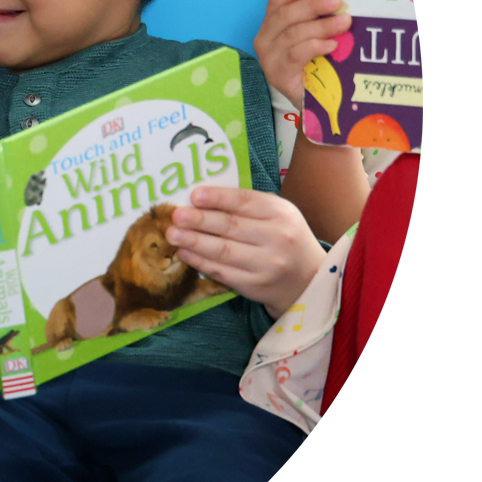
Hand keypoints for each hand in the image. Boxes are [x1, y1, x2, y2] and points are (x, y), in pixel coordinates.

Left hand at [163, 185, 324, 319]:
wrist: (308, 280)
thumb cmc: (286, 239)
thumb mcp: (277, 215)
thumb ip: (248, 205)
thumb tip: (202, 198)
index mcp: (281, 214)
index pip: (246, 202)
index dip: (218, 198)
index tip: (194, 195)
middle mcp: (277, 238)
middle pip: (231, 227)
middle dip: (200, 220)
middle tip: (176, 215)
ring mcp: (266, 265)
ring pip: (223, 251)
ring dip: (194, 242)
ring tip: (173, 234)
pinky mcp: (255, 286)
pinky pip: (222, 272)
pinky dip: (200, 262)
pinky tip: (185, 253)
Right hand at [253, 0, 351, 109]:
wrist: (310, 101)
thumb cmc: (314, 65)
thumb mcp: (314, 37)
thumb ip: (318, 19)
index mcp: (272, 25)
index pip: (277, 1)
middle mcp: (264, 39)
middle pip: (285, 14)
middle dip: (313, 5)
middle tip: (337, 1)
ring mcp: (269, 58)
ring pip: (293, 33)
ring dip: (321, 26)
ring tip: (344, 22)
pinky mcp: (278, 75)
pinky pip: (295, 54)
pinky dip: (315, 46)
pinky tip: (332, 45)